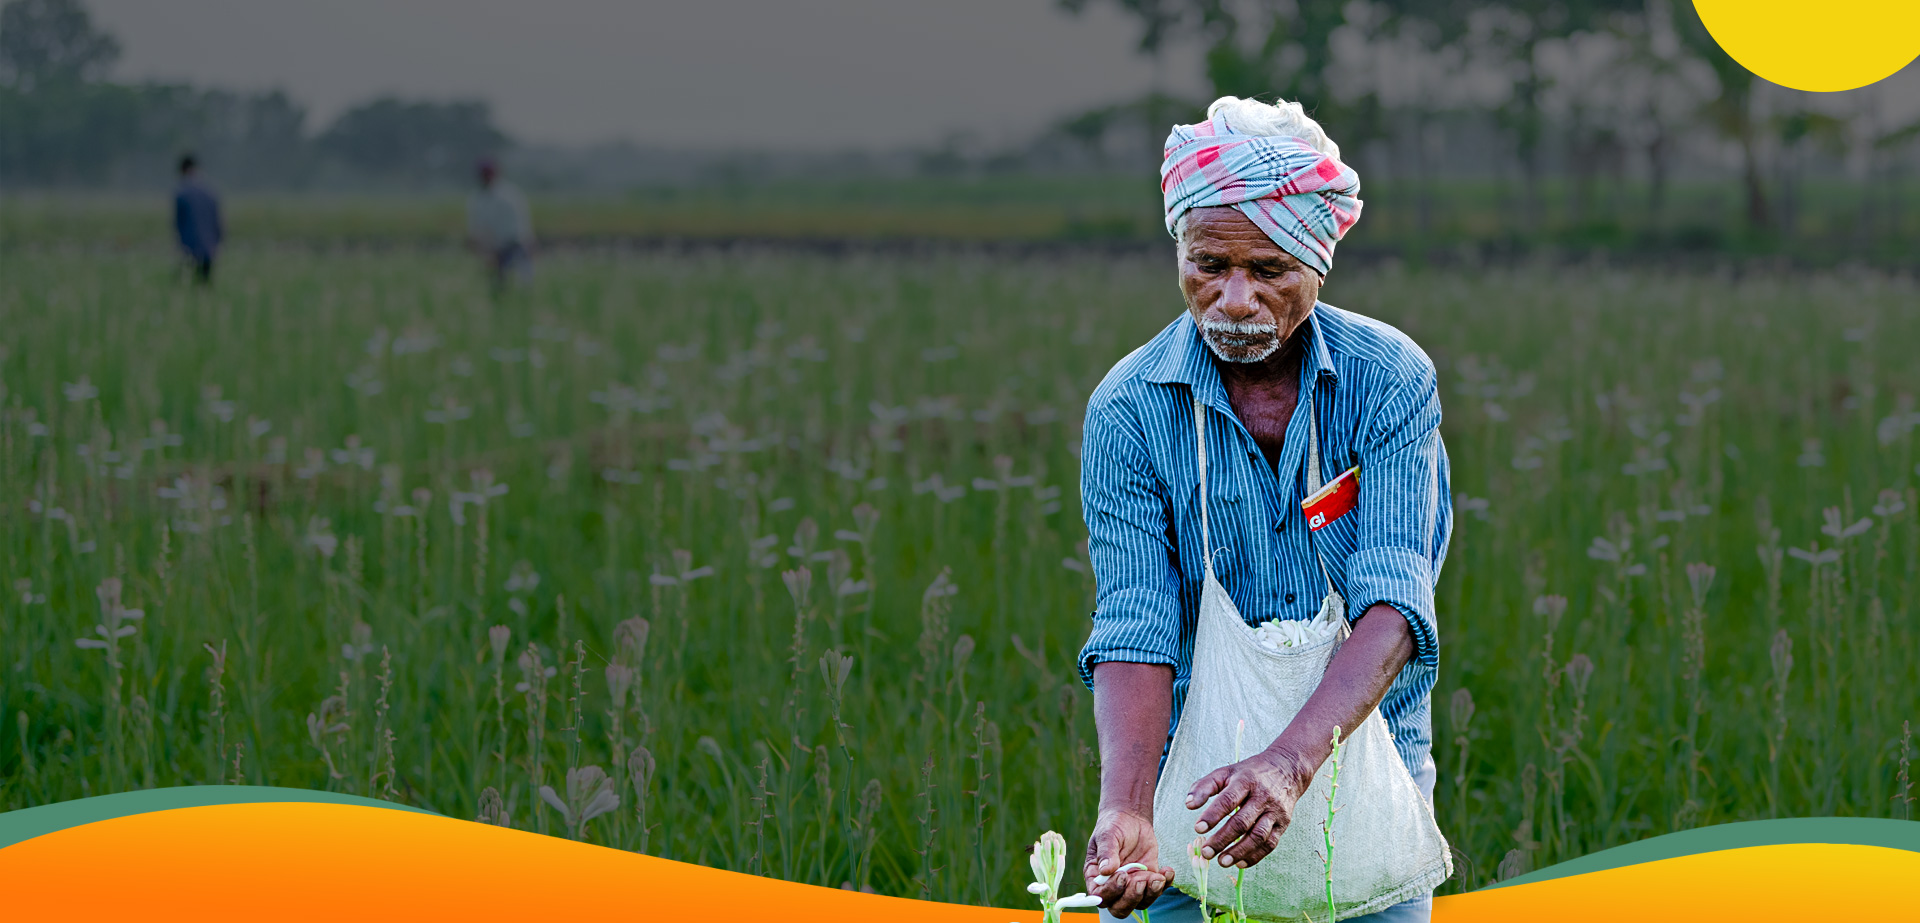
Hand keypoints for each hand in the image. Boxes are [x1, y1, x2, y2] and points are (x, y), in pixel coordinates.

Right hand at [1083, 807, 1176, 917]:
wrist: (1130, 818)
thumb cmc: (1113, 826)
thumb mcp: (1107, 835)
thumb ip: (1107, 852)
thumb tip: (1106, 870)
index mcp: (1096, 877)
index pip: (1100, 896)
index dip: (1111, 891)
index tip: (1122, 875)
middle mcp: (1113, 886)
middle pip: (1120, 908)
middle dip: (1132, 898)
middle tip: (1141, 880)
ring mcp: (1131, 885)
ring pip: (1140, 903)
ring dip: (1151, 893)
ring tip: (1157, 876)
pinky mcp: (1148, 880)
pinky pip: (1157, 891)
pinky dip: (1165, 884)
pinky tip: (1167, 870)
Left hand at [1184, 746, 1314, 869]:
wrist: (1287, 769)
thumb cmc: (1249, 773)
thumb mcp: (1226, 772)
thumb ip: (1205, 786)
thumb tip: (1188, 805)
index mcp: (1246, 781)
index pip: (1228, 800)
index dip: (1213, 815)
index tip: (1198, 829)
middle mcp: (1263, 797)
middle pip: (1242, 822)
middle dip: (1223, 839)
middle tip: (1206, 853)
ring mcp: (1275, 811)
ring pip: (1258, 836)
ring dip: (1239, 852)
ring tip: (1222, 862)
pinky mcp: (1283, 823)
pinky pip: (1270, 844)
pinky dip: (1255, 856)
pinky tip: (1239, 863)